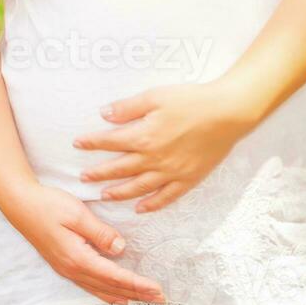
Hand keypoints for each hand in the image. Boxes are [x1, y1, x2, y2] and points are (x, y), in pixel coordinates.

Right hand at [5, 183, 166, 304]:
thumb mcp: (77, 214)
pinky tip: (114, 295)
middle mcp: (73, 269)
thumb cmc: (48, 204)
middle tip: (160, 299)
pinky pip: (90, 286)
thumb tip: (121, 250)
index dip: (138, 284)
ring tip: (143, 300)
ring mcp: (67, 269)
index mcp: (78, 258)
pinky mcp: (63, 264)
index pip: (115, 276)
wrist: (19, 203)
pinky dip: (107, 293)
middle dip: (137, 294)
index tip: (157, 289)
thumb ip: (101, 233)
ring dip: (124, 295)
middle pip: (111, 288)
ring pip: (100, 290)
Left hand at [72, 80, 255, 212]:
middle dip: (99, 173)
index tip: (77, 144)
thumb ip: (127, 107)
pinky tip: (140, 208)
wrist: (228, 113)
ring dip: (119, 192)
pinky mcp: (188, 179)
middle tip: (83, 177)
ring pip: (139, 187)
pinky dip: (152, 205)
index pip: (110, 142)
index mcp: (144, 136)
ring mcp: (171, 172)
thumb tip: (103, 114)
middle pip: (120, 169)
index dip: (92, 143)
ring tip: (104, 195)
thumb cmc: (191, 100)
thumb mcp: (155, 96)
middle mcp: (154, 159)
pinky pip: (166, 197)